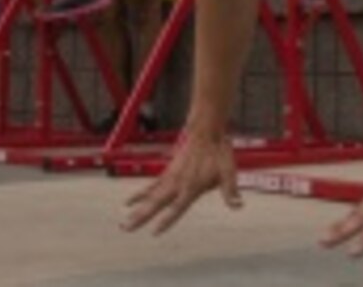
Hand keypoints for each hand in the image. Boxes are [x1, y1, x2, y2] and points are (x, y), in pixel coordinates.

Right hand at [121, 128, 240, 234]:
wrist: (206, 131)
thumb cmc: (218, 153)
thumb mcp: (228, 172)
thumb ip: (230, 191)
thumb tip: (238, 206)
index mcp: (191, 187)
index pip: (177, 207)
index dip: (166, 220)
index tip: (154, 231)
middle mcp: (177, 183)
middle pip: (156, 204)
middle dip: (141, 217)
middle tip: (126, 228)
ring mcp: (170, 177)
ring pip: (150, 197)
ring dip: (137, 210)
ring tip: (123, 222)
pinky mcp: (168, 172)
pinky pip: (151, 187)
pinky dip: (140, 195)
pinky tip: (130, 202)